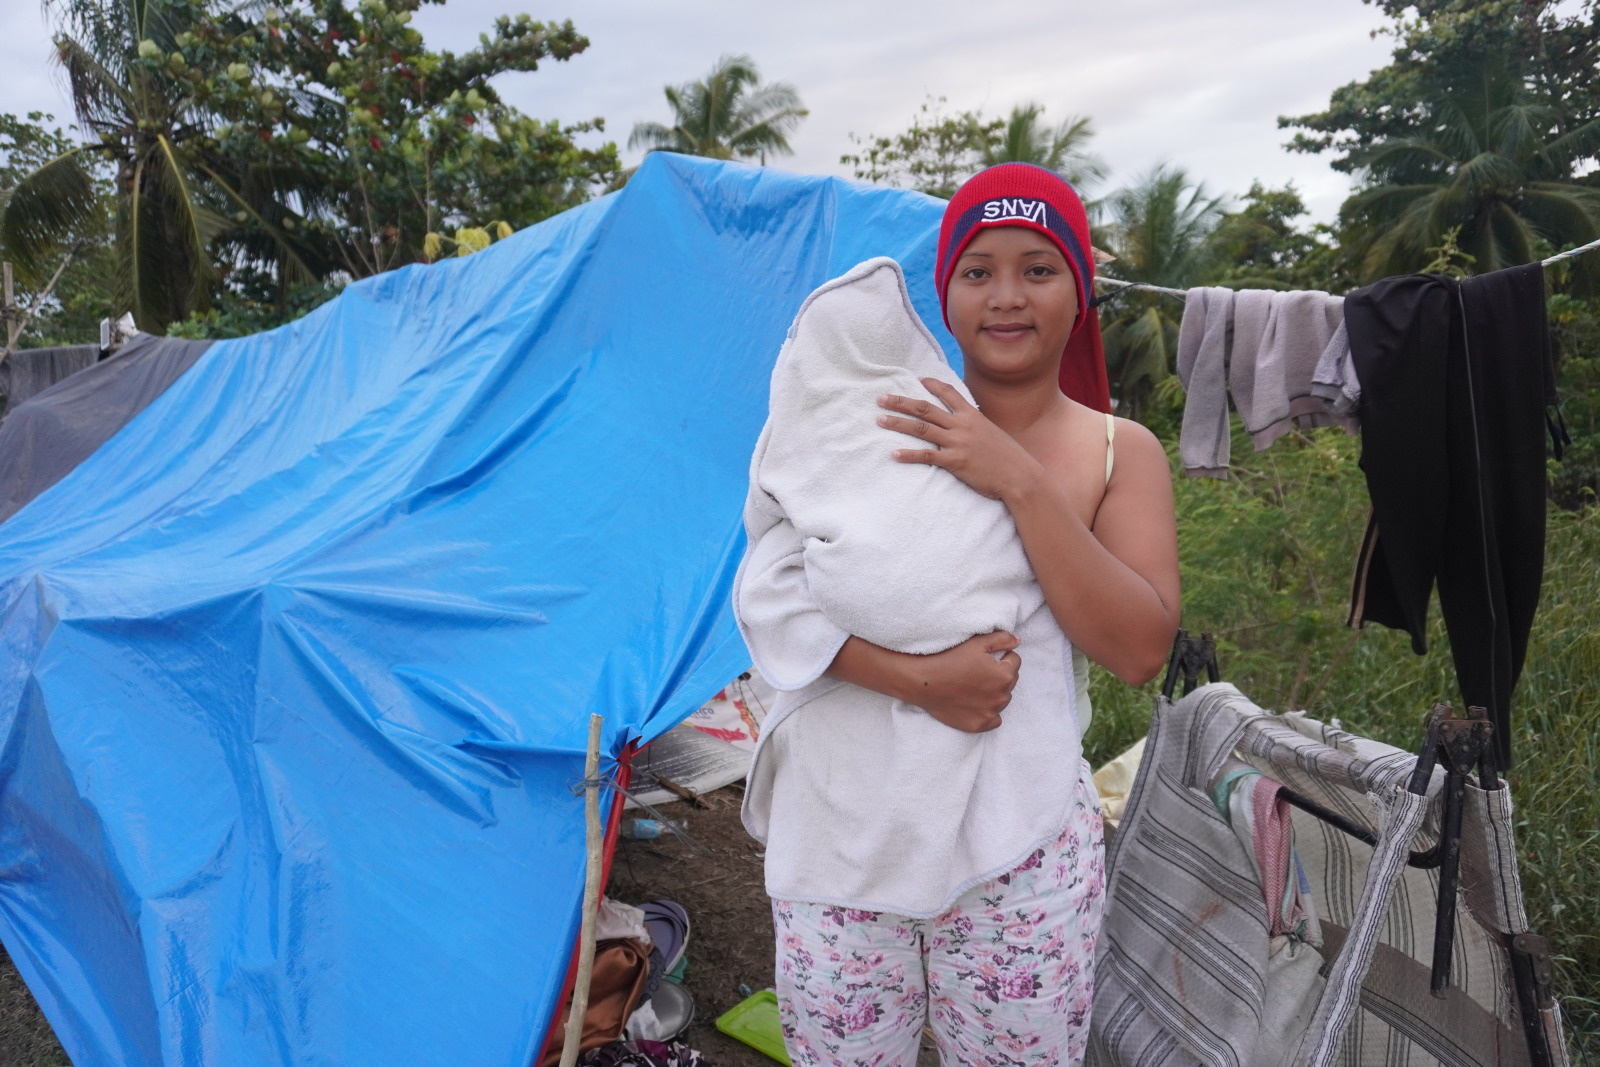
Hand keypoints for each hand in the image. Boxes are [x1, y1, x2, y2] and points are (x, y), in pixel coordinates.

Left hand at [876, 379, 1041, 500]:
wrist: (1020, 476)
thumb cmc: (1008, 457)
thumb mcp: (992, 433)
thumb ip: (975, 427)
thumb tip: (965, 425)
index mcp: (972, 415)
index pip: (948, 392)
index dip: (931, 384)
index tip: (916, 380)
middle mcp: (962, 425)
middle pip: (925, 408)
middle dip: (901, 402)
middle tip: (881, 398)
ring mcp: (957, 443)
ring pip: (921, 428)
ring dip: (898, 423)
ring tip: (879, 420)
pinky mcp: (955, 462)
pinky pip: (927, 456)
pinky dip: (909, 455)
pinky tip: (894, 454)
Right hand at [901, 631, 1021, 732]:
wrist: (923, 682)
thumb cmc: (949, 659)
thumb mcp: (977, 643)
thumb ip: (1002, 639)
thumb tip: (1018, 641)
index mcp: (1005, 675)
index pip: (1014, 661)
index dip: (1000, 656)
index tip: (983, 658)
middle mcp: (1002, 696)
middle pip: (1010, 681)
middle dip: (998, 674)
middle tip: (976, 671)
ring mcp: (991, 713)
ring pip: (1002, 699)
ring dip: (993, 693)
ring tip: (972, 685)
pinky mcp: (979, 725)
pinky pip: (994, 719)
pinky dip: (987, 711)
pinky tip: (973, 702)